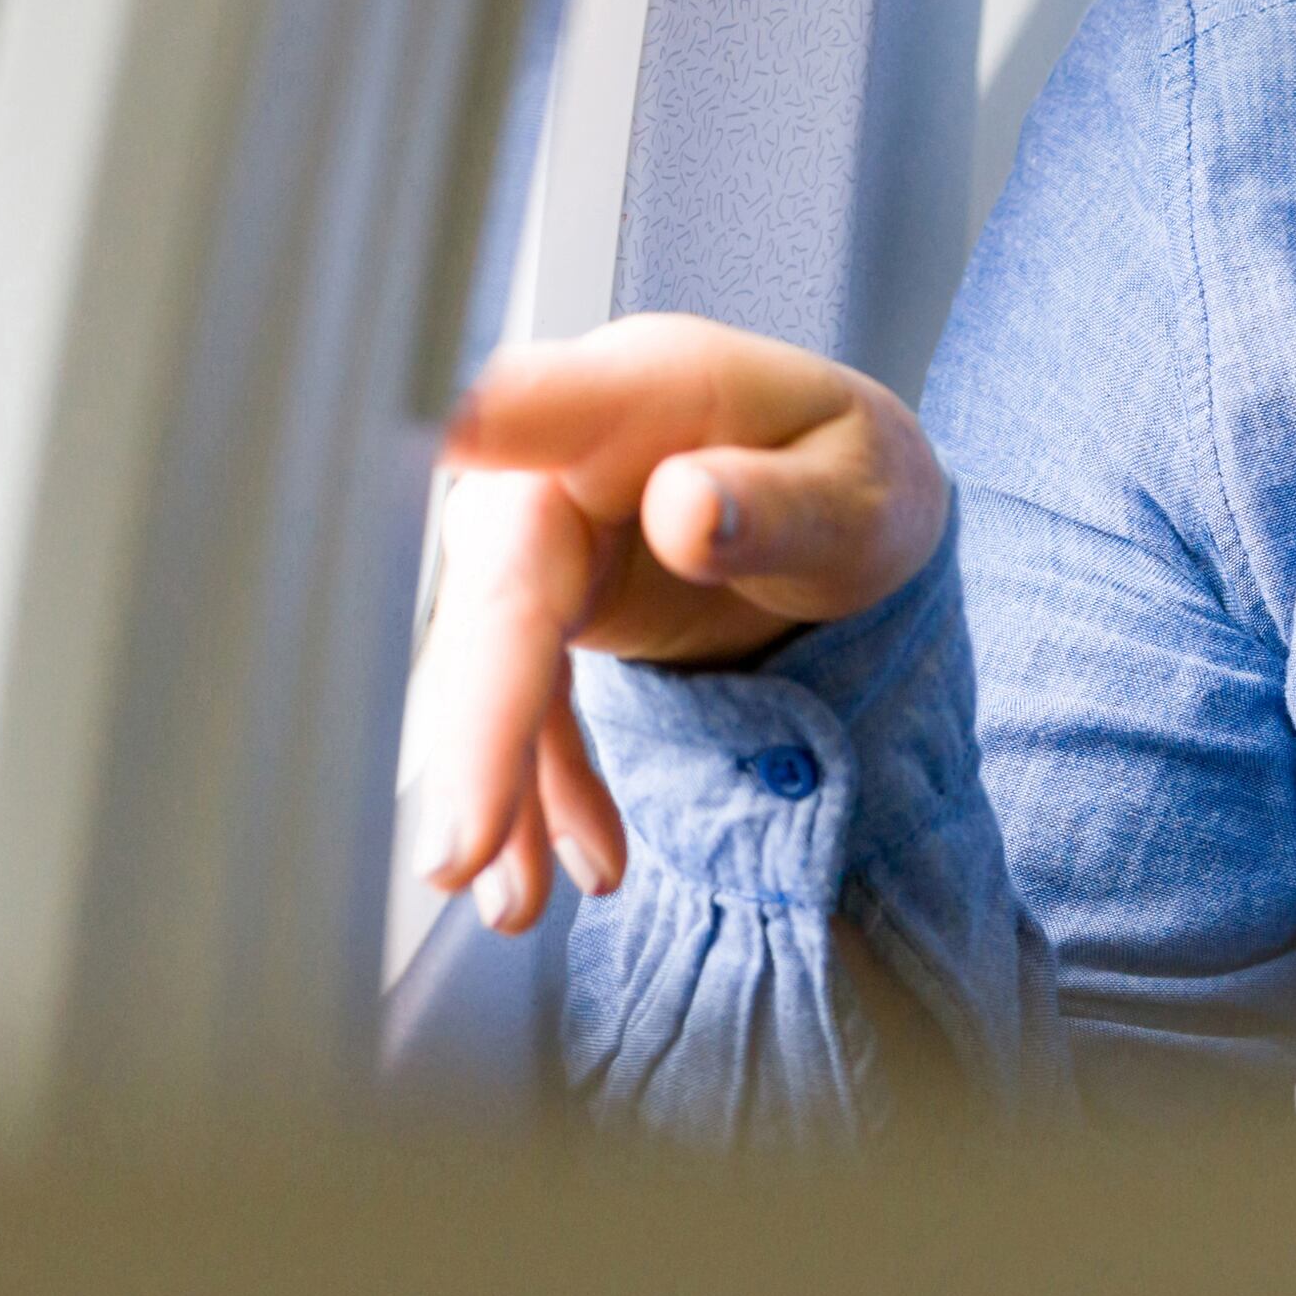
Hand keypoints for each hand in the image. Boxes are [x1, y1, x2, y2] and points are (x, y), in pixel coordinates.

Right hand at [411, 313, 947, 937]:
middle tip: (458, 845)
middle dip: (478, 715)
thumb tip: (687, 511)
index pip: (549, 407)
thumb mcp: (863, 490)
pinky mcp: (547, 610)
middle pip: (502, 581)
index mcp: (649, 392)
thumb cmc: (851, 474)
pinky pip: (527, 707)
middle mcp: (565, 457)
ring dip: (496, 782)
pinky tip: (580, 865)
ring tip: (513, 903)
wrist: (845, 506)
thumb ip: (780, 502)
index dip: (482, 428)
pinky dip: (545, 791)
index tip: (432, 440)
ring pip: (493, 659)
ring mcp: (545, 538)